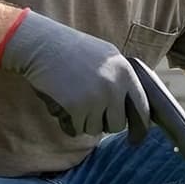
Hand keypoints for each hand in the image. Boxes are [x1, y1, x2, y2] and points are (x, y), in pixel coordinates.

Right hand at [0, 10, 149, 139]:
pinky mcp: (76, 108)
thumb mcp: (106, 56)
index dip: (140, 126)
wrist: (42, 45)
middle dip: (105, 123)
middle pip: (118, 125)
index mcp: (125, 72)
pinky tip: (64, 105)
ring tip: (75, 100)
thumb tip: (134, 104)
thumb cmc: (72, 49)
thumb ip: (121, 78)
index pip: (142, 108)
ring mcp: (95, 98)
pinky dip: (70, 123)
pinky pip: (78, 129)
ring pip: (96, 129)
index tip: (135, 138)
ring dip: (85, 122)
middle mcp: (114, 87)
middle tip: (92, 111)